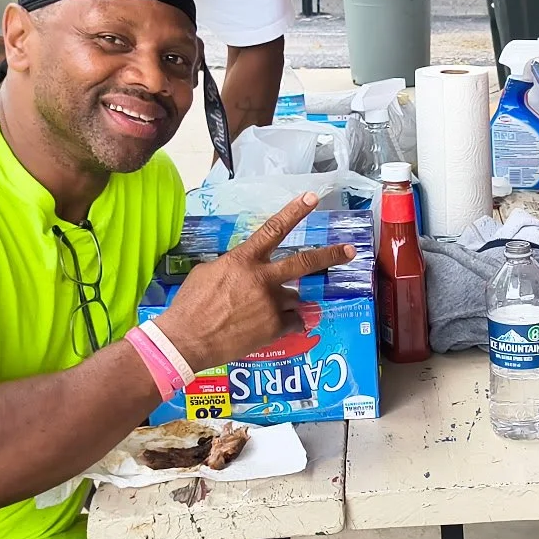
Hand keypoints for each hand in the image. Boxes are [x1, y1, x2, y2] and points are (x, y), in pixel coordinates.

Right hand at [156, 194, 354, 367]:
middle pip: (304, 262)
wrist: (187, 340)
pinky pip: (294, 321)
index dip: (294, 212)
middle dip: (331, 255)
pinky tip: (266, 327)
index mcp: (243, 260)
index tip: (312, 198)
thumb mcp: (208, 273)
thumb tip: (245, 268)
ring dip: (285, 303)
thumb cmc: (191, 305)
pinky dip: (287, 323)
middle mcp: (262, 278)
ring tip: (260, 313)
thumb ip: (234, 266)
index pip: (273, 230)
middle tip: (351, 250)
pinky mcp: (275, 327)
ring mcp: (271, 303)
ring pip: (295, 298)